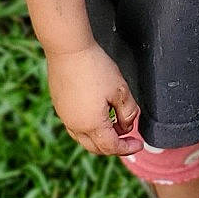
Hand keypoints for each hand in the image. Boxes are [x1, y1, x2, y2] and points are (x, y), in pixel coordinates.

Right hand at [45, 42, 142, 156]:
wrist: (68, 49)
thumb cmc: (95, 67)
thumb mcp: (121, 90)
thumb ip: (129, 113)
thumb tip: (127, 126)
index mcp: (92, 124)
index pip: (112, 147)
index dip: (128, 148)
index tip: (139, 144)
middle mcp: (75, 125)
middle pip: (96, 148)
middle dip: (114, 146)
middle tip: (128, 138)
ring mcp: (65, 117)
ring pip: (84, 139)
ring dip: (100, 139)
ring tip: (114, 125)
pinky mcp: (59, 106)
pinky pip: (75, 127)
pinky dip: (89, 129)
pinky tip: (98, 115)